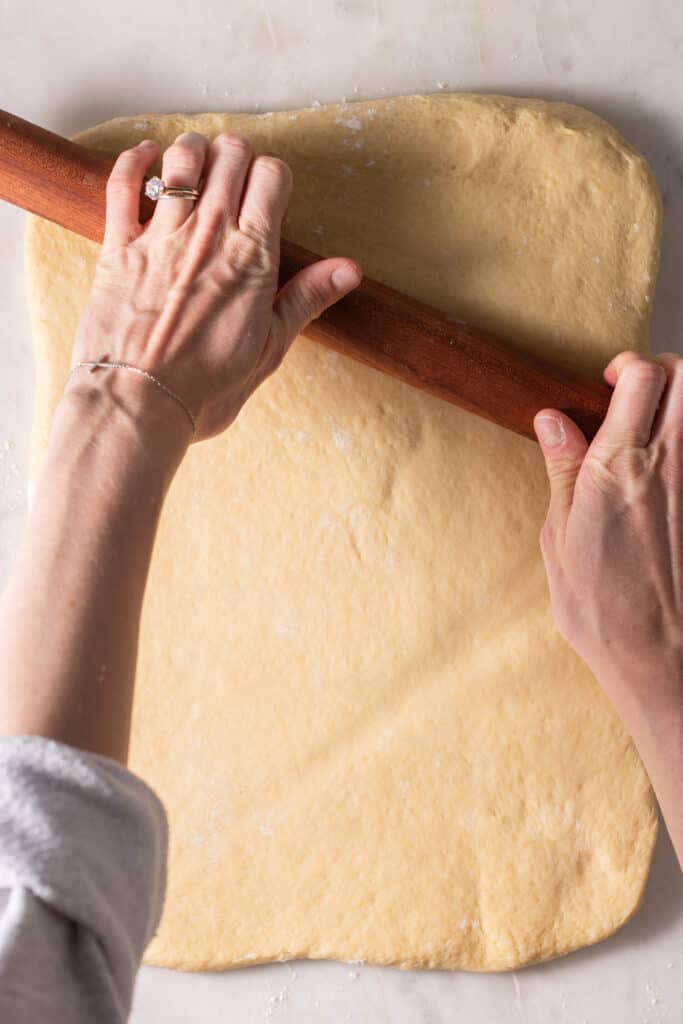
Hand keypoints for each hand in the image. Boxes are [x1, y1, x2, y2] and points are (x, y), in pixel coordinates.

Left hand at [65, 132, 361, 444]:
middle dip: (237, 157)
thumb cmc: (207, 387)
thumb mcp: (271, 348)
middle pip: (230, 155)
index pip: (272, 178)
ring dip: (193, 151)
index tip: (270, 195)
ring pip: (181, 158)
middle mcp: (209, 233)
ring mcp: (161, 235)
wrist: (140, 403)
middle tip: (235, 177)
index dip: (274, 177)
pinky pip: (124, 183)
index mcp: (252, 257)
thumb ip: (307, 299)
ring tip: (196, 164)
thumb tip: (349, 270)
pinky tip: (146, 156)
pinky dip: (135, 161)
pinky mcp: (119, 246)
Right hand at [533, 350, 682, 726]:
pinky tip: (664, 467)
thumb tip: (553, 420)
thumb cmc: (600, 609)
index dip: (626, 366)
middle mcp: (667, 466)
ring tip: (651, 427)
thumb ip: (563, 470)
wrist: (659, 657)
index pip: (642, 379)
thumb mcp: (559, 537)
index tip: (607, 382)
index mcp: (617, 469)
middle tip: (636, 392)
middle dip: (663, 370)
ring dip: (678, 404)